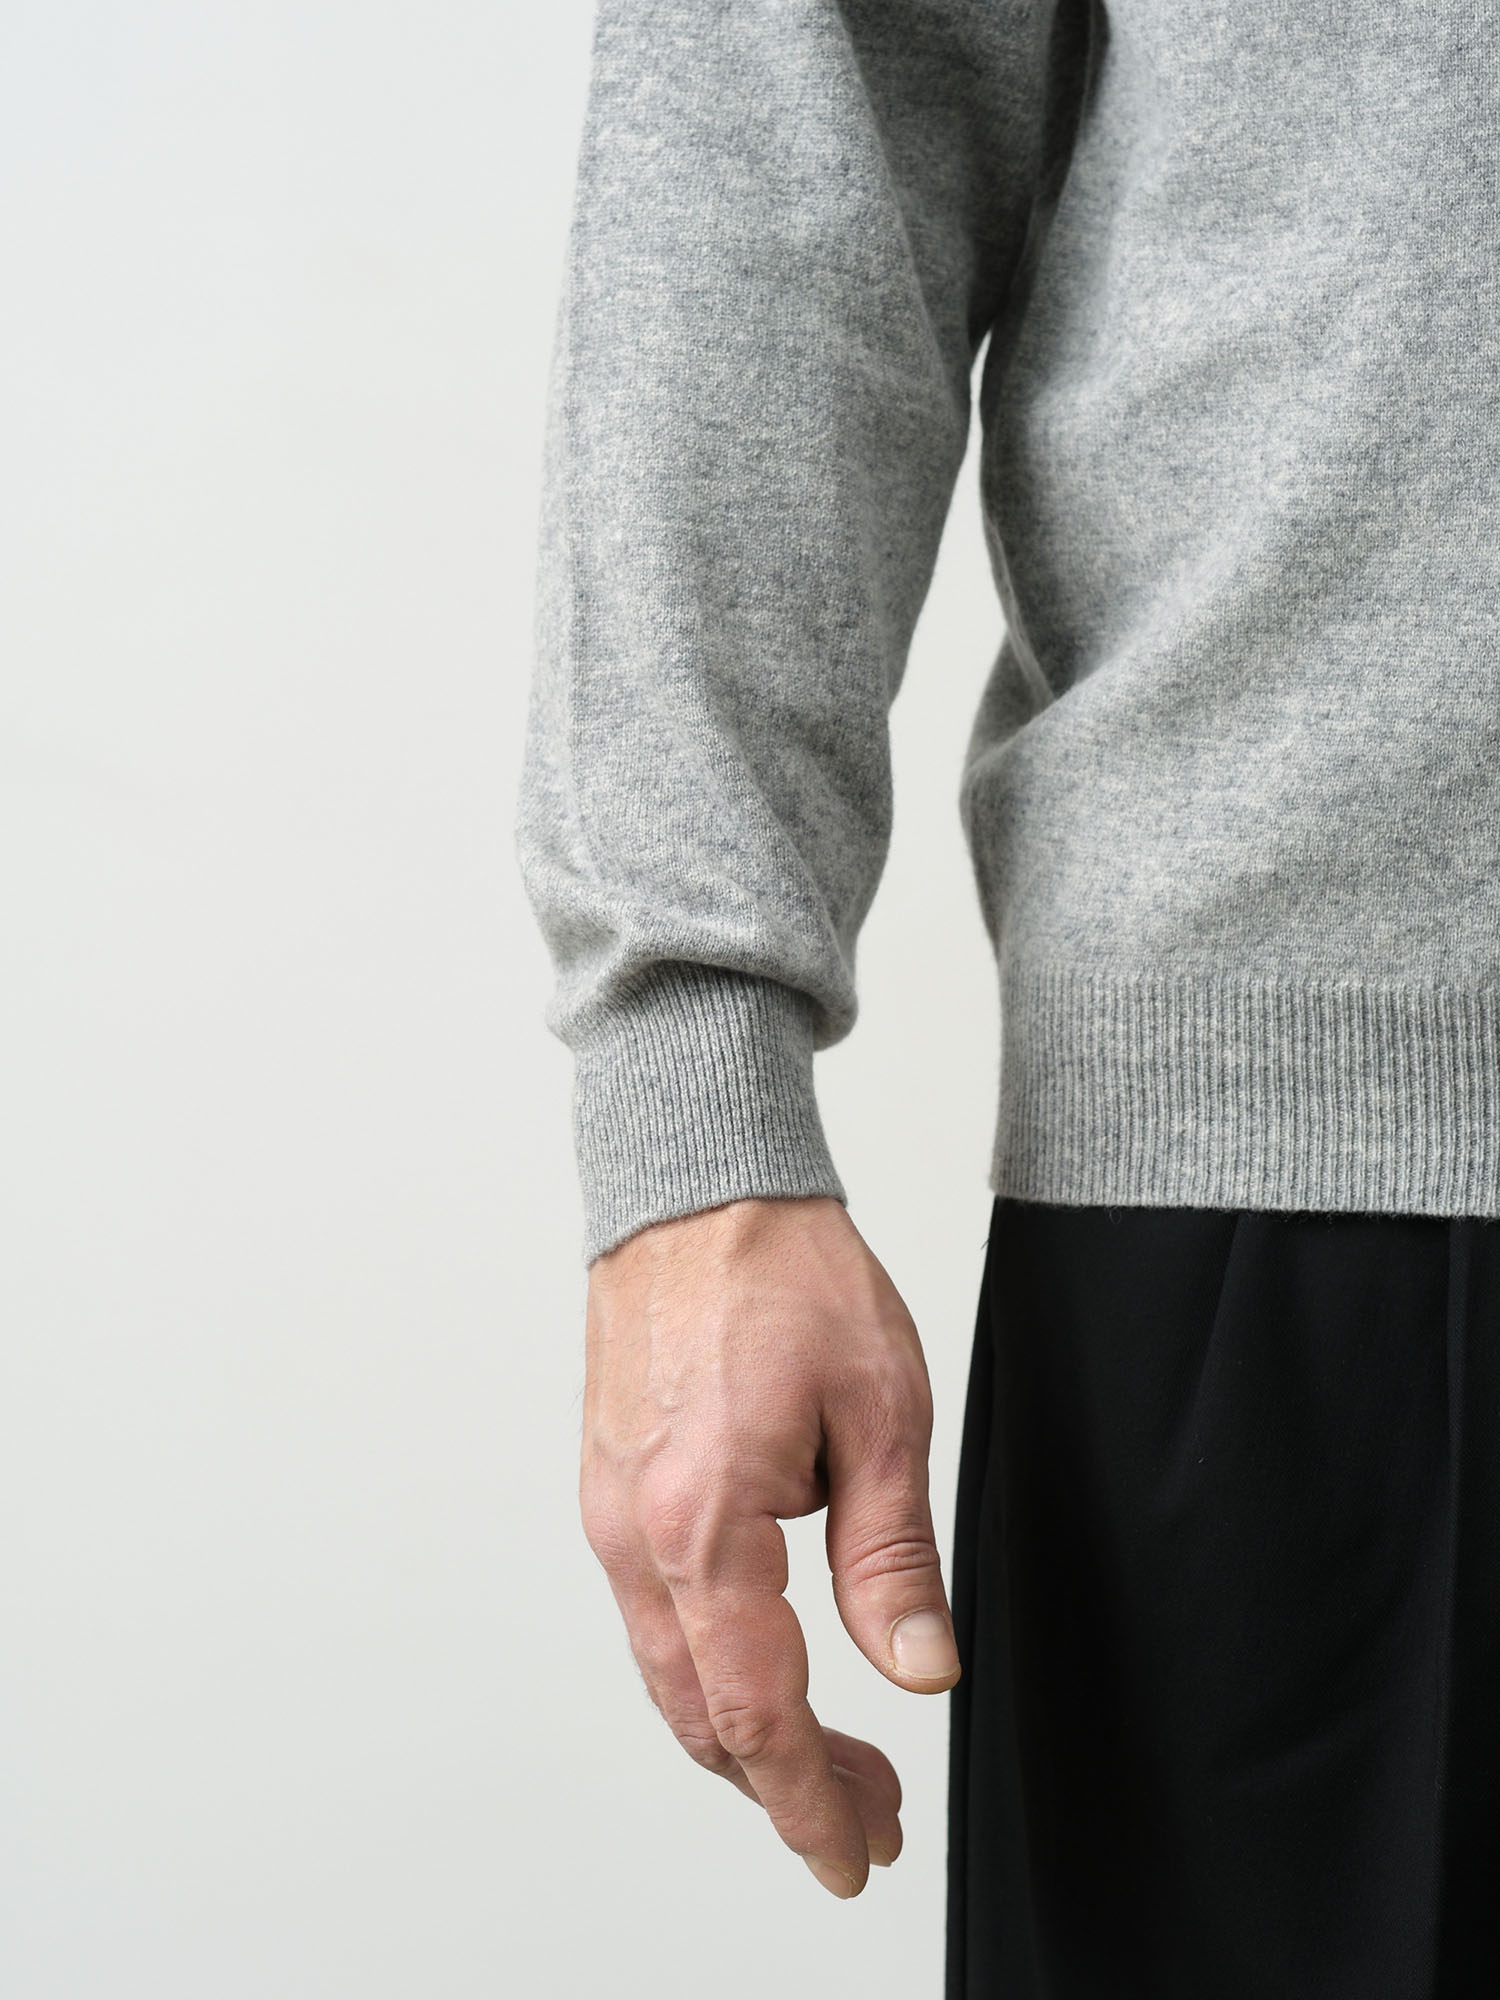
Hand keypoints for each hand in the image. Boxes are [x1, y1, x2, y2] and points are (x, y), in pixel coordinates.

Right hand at [579, 1194, 959, 1898]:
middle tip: (870, 1816)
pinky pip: (652, 1615)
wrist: (697, 1186)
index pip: (755, 1711)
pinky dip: (710, 1670)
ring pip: (670, 1672)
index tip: (853, 1853)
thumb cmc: (783, 1272)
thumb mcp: (879, 1408)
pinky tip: (766, 1668)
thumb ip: (891, 1552)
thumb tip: (918, 1668)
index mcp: (703, 1522)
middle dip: (786, 1785)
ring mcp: (612, 1511)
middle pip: (701, 1715)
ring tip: (834, 1757)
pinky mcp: (612, 1486)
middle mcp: (635, 1532)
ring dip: (747, 1733)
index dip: (809, 1799)